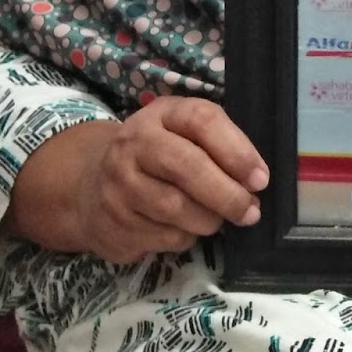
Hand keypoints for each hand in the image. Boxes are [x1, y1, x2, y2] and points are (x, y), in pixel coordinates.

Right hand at [8, 98, 268, 263]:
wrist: (90, 183)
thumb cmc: (158, 157)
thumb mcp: (184, 135)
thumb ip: (219, 146)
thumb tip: (257, 180)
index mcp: (162, 114)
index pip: (202, 120)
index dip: (236, 151)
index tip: (261, 179)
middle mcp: (133, 143)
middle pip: (187, 167)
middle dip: (227, 194)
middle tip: (251, 211)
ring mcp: (117, 183)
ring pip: (175, 208)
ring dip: (208, 220)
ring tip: (219, 220)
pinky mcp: (111, 222)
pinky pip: (162, 237)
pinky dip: (185, 237)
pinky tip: (185, 228)